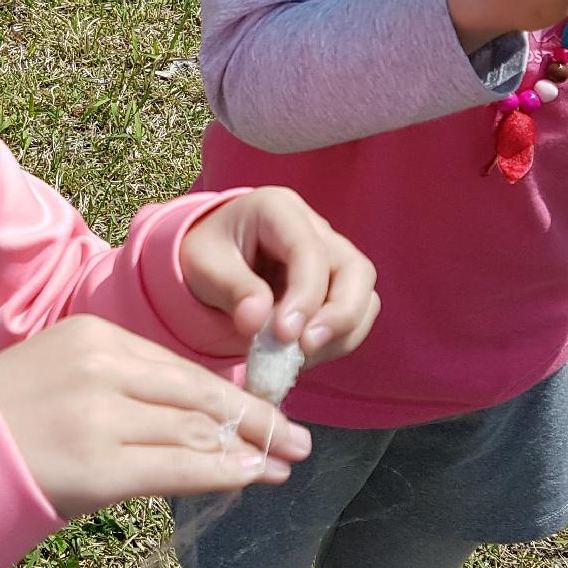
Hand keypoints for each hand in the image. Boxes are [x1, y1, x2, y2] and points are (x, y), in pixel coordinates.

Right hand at [0, 315, 308, 519]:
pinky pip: (178, 467)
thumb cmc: (2, 422)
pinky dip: (223, 471)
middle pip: (197, 391)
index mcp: (93, 333)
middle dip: (254, 416)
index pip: (177, 364)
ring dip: (247, 449)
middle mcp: (103, 367)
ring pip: (194, 429)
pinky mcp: (100, 467)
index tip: (262, 407)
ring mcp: (102, 416)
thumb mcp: (62, 375)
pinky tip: (253, 476)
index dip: (227, 390)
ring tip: (282, 462)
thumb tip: (192, 412)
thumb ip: (120, 382)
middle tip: (297, 436)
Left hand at [179, 187, 379, 364]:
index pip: (309, 250)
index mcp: (278, 209)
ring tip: (298, 358)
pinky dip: (337, 341)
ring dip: (339, 333)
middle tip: (305, 349)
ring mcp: (333, 256)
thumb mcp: (204, 266)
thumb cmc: (209, 254)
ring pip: (364, 294)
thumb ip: (232, 289)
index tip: (285, 335)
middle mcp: (316, 227)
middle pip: (354, 269)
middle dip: (339, 315)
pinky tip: (302, 356)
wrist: (214, 260)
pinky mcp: (338, 285)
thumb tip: (257, 321)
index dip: (305, 295)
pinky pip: (356, 315)